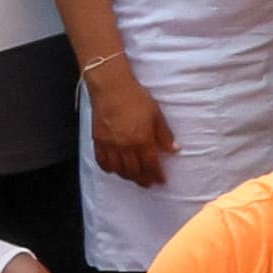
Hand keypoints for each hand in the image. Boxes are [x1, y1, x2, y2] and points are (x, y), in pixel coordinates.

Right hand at [81, 59, 174, 191]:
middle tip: (149, 184)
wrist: (111, 88)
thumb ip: (164, 134)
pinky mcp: (98, 141)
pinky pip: (102, 161)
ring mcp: (110, 145)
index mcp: (142, 139)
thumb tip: (174, 149)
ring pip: (118, 169)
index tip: (162, 181)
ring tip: (135, 178)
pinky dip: (109, 169)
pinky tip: (115, 170)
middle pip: (134, 171)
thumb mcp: (156, 113)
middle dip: (143, 180)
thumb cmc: (136, 97)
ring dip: (128, 177)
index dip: (157, 175)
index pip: (151, 164)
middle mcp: (125, 146)